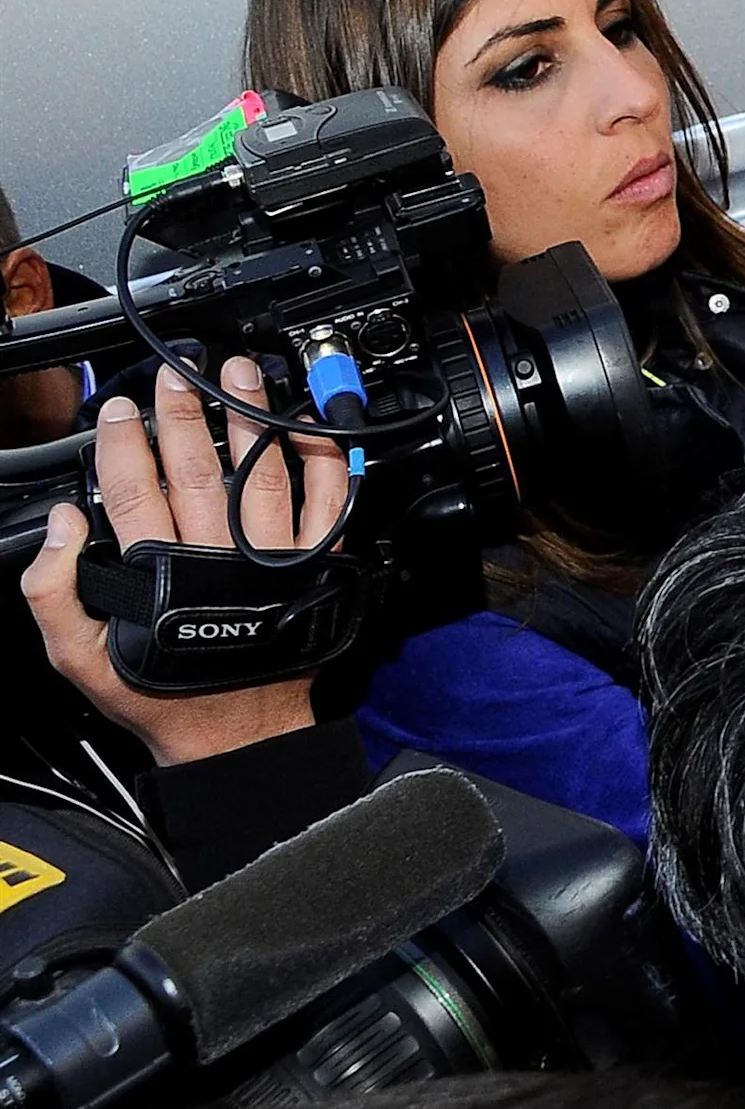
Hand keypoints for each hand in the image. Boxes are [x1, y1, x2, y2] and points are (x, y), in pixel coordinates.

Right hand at [19, 361, 339, 766]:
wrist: (235, 732)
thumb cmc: (159, 691)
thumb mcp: (79, 655)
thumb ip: (53, 591)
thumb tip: (63, 525)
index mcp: (158, 574)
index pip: (135, 492)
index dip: (124, 447)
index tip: (119, 412)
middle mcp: (218, 559)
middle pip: (198, 471)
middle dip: (184, 417)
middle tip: (176, 377)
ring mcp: (271, 559)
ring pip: (260, 475)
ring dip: (248, 419)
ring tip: (238, 375)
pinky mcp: (314, 565)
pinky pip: (326, 506)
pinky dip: (322, 464)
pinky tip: (307, 426)